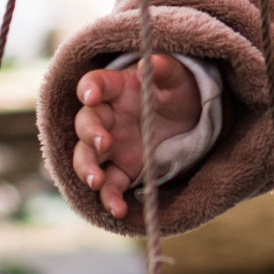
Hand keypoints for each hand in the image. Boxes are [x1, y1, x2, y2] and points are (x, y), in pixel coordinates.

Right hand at [71, 54, 202, 218]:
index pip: (94, 84)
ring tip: (97, 181)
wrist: (188, 117)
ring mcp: (111, 146)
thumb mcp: (177, 77)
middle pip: (85, 124)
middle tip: (103, 144)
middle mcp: (106, 118)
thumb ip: (164, 69)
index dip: (89, 89)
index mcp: (116, 88)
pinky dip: (110, 199)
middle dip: (90, 134)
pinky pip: (110, 186)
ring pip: (87, 158)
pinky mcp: (122, 169)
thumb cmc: (176, 90)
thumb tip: (150, 64)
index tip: (91, 96)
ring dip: (87, 169)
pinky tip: (117, 210)